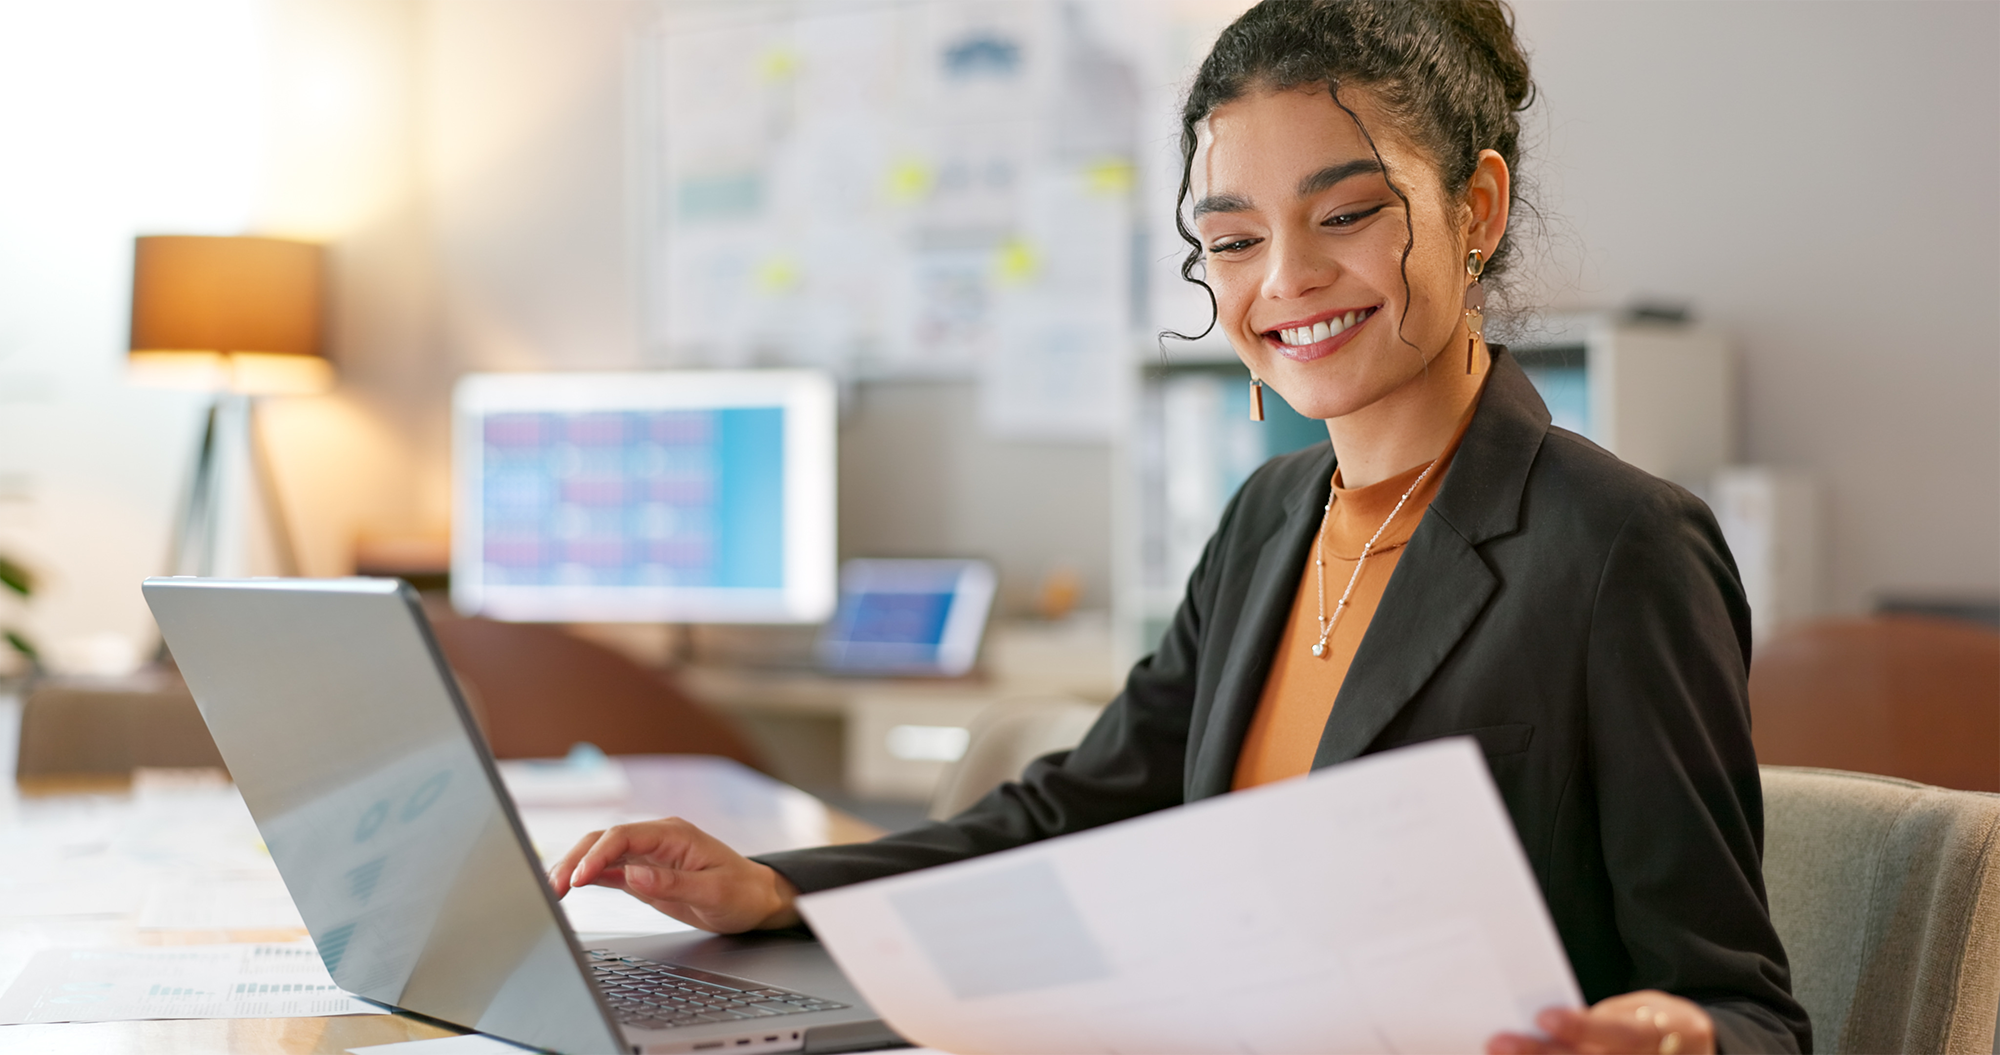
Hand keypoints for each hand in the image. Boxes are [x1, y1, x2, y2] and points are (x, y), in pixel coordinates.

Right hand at [548, 817, 802, 933]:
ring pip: (601, 854)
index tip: (579, 879)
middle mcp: (656, 840)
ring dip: (576, 868)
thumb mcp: (712, 892)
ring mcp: (648, 855)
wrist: (756, 898)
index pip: (622, 836)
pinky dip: (588, 878)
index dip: (596, 855)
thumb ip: (672, 884)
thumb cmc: (741, 893)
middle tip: (554, 887)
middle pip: (603, 841)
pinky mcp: (644, 874)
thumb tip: (632, 876)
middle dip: (575, 860)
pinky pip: (609, 871)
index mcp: (673, 835)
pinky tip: (569, 888)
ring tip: (553, 890)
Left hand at [1489, 991, 1714, 1054]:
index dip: (1582, 1028)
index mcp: (1657, 1035)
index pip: (1621, 1033)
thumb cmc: (1651, 1026)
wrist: (1691, 1051)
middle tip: (1500, 1041)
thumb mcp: (1638, 1013)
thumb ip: (1599, 1024)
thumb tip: (1540, 1022)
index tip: (1543, 1016)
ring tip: (1499, 1054)